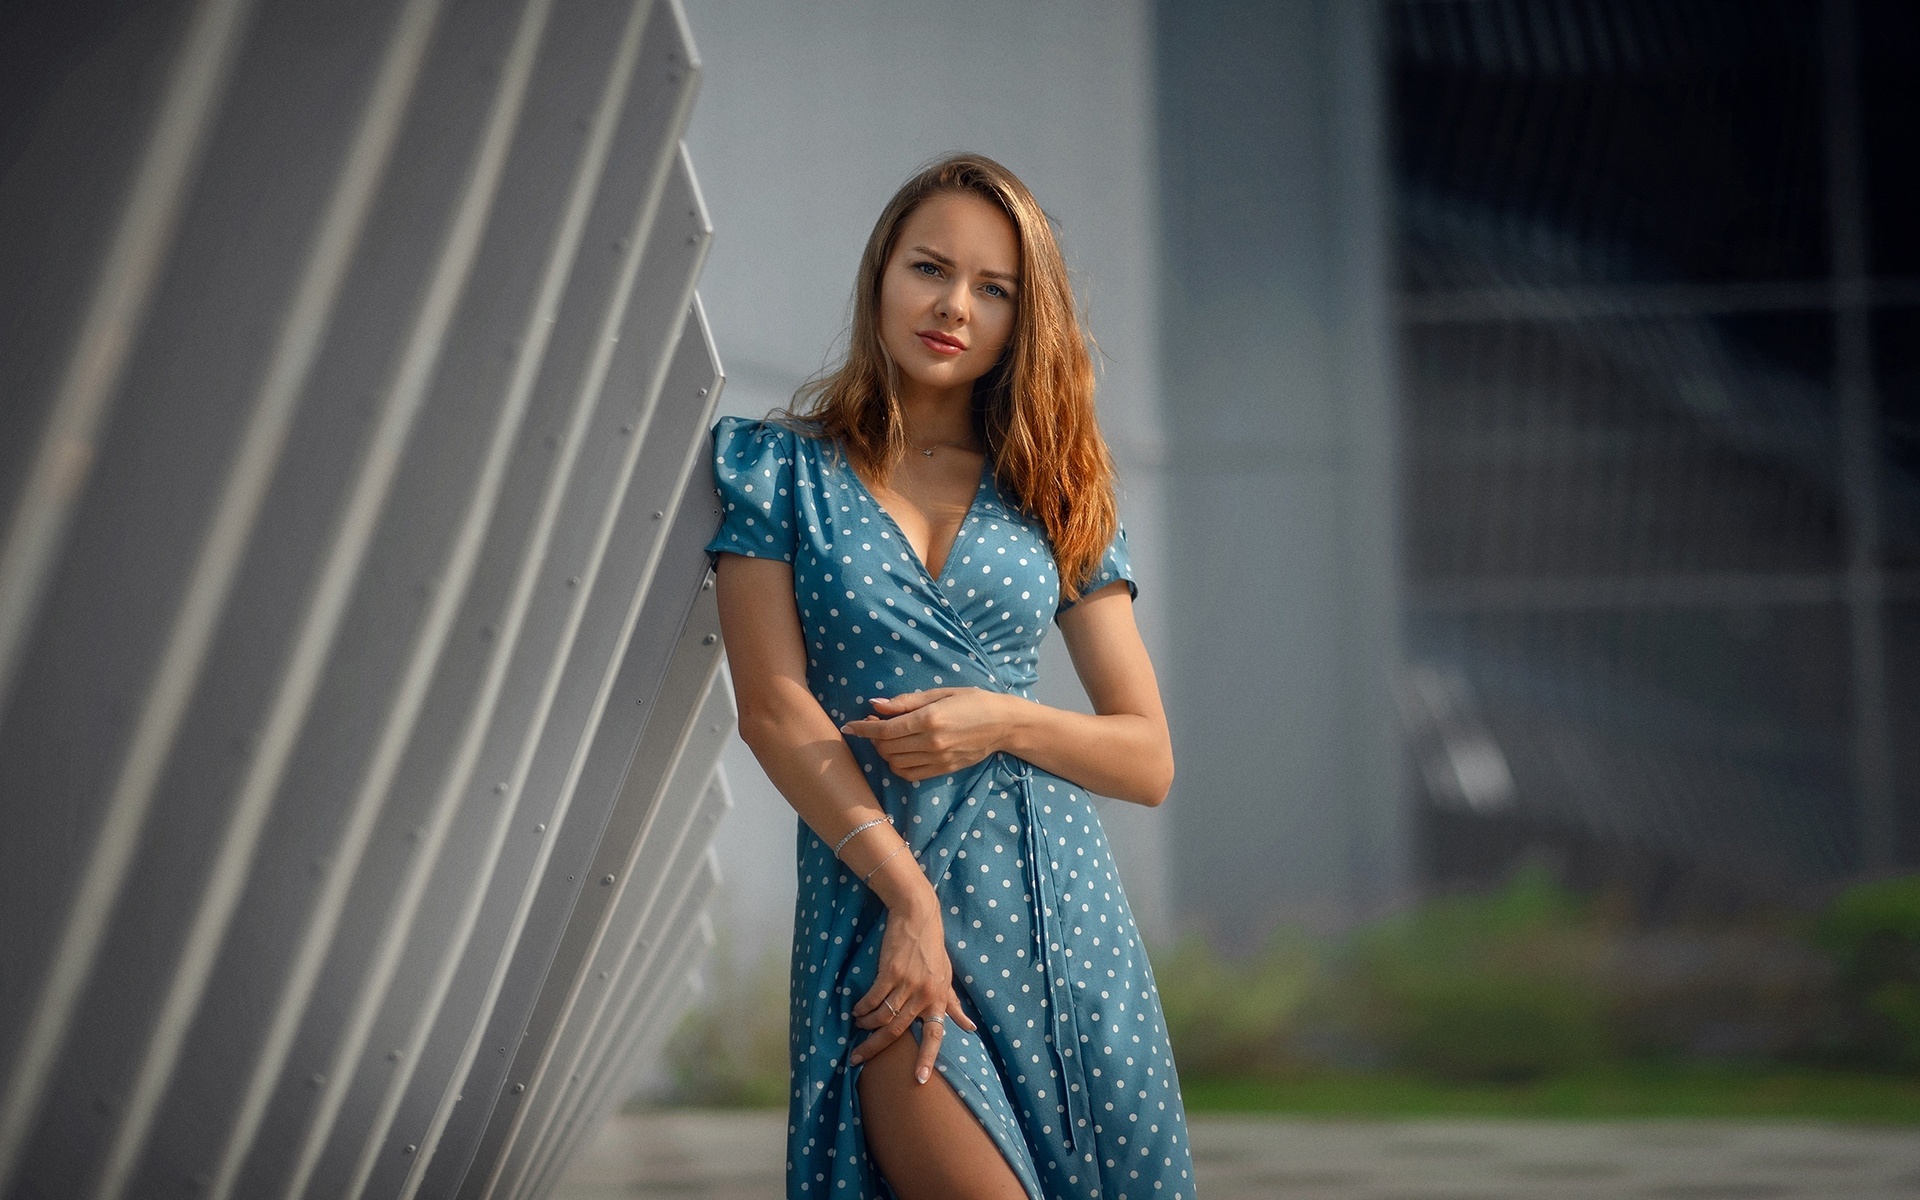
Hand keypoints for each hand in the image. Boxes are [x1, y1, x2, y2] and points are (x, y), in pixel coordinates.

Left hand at [840, 688, 1011, 781]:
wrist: (1004, 724)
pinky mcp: (943, 769)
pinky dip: (897, 765)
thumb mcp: (940, 693)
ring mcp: (937, 759)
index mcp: (930, 719)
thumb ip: (906, 701)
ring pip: (895, 762)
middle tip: (876, 724)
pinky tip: (901, 752)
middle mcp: (931, 742)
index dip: (863, 728)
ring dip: (885, 751)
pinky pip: (909, 774)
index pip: (885, 729)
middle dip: (874, 737)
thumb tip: (875, 704)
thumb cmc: (973, 701)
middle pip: (887, 747)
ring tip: (889, 738)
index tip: (849, 726)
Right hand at [847, 897, 977, 1082]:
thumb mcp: (947, 977)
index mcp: (939, 999)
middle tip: (858, 1059)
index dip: (927, 1058)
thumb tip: (970, 1028)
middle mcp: (925, 994)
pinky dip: (863, 1008)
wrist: (918, 916)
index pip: (935, 1035)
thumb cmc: (933, 949)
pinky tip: (856, 1011)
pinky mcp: (890, 972)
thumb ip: (954, 1005)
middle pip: (897, 1031)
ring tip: (858, 1026)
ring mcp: (907, 983)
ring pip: (883, 1016)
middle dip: (875, 1048)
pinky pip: (873, 998)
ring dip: (867, 1025)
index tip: (919, 1079)